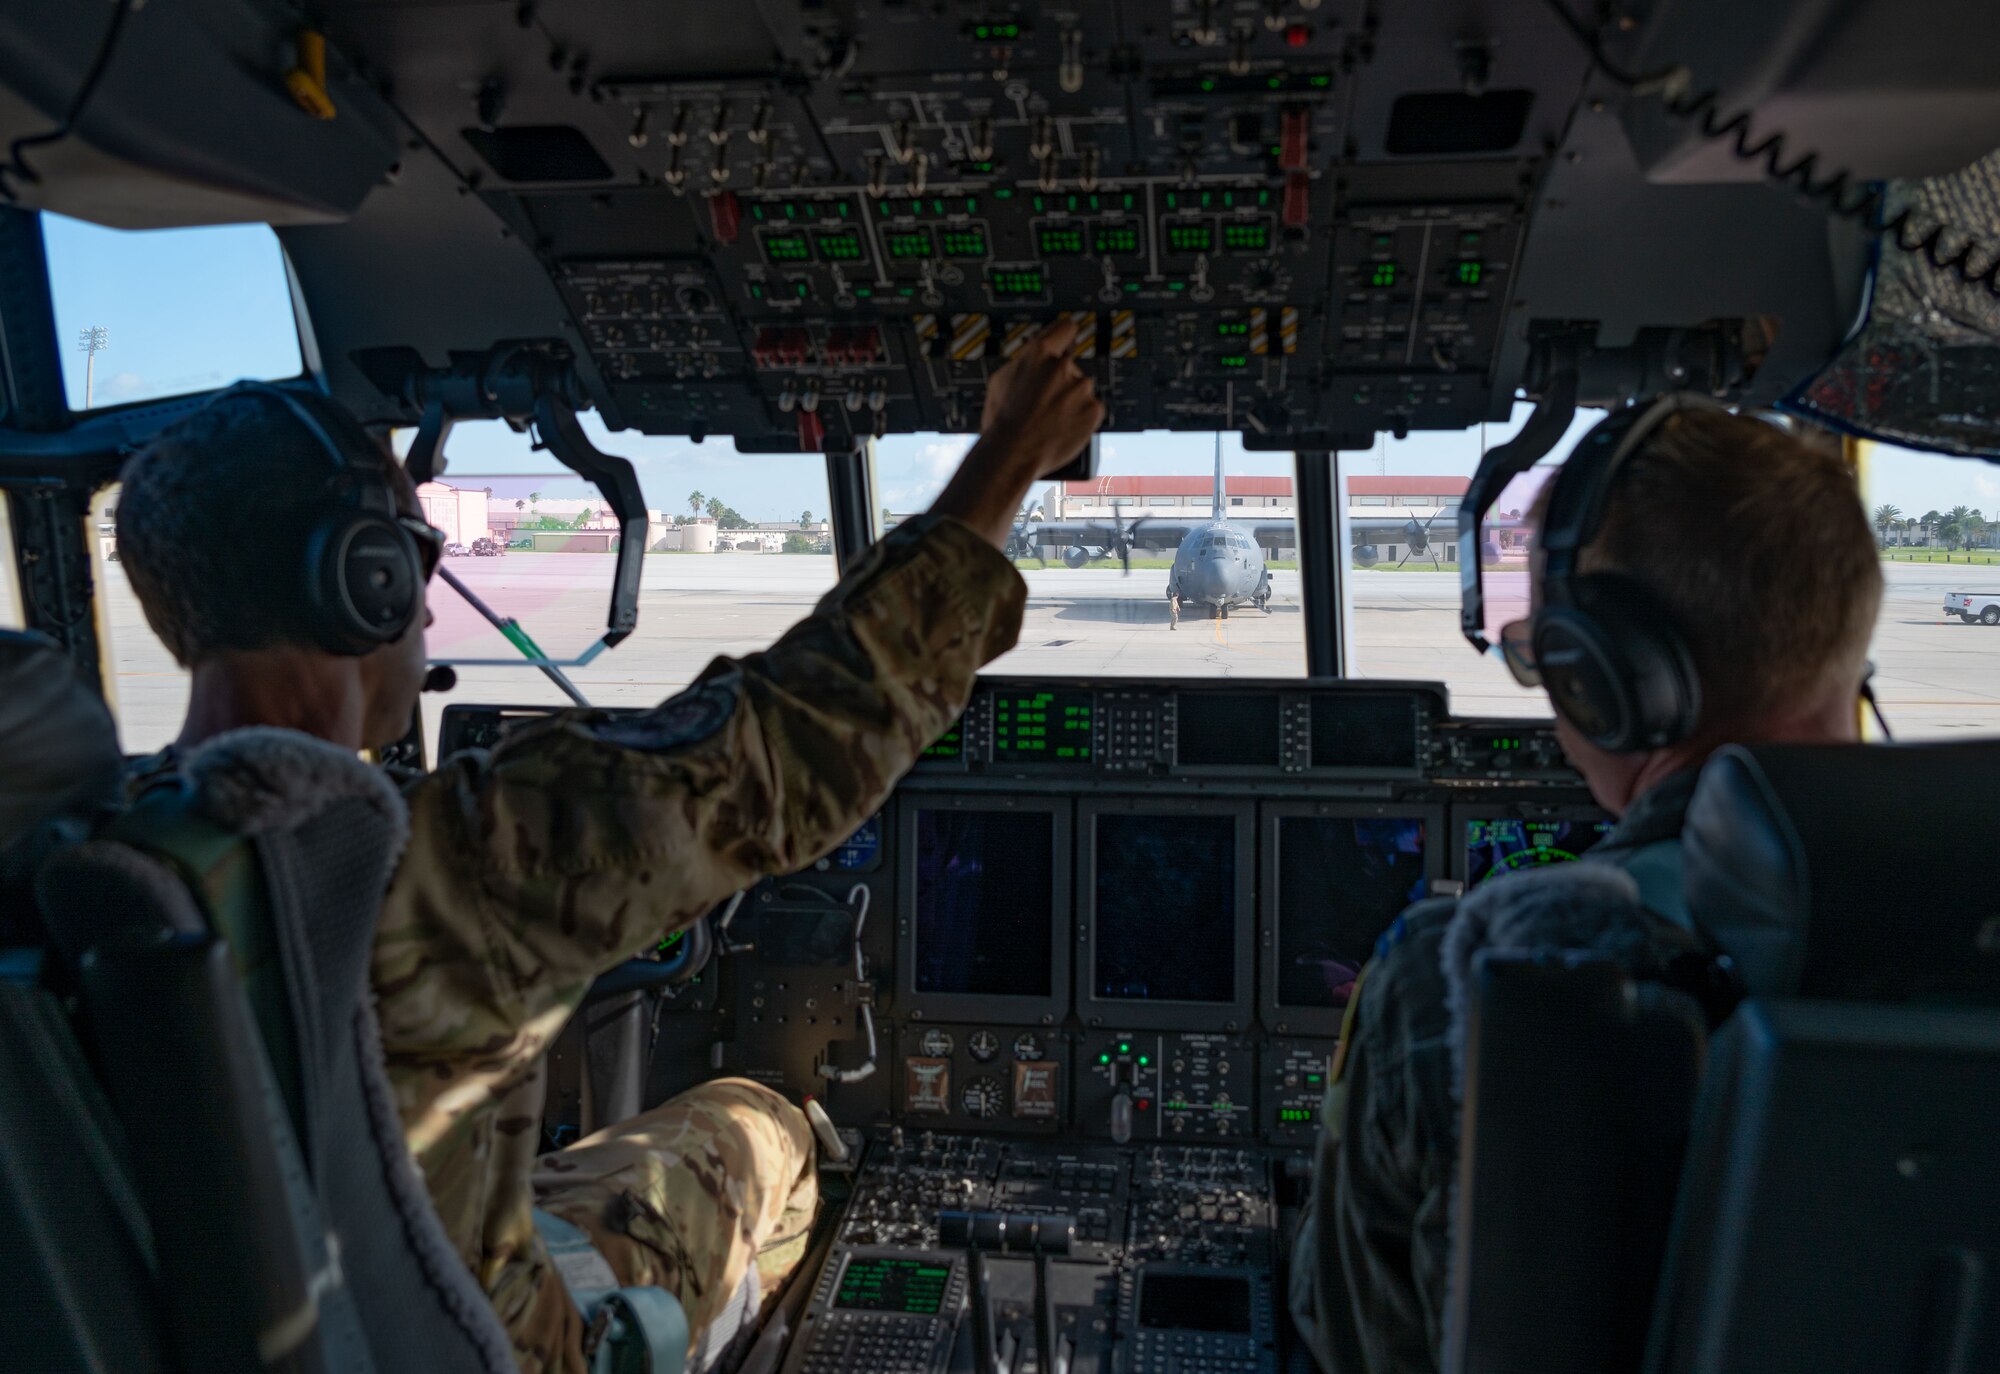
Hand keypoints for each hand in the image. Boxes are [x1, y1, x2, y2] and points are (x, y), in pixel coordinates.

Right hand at [930, 318, 1104, 550]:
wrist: (1013, 454)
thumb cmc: (1002, 420)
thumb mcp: (1001, 380)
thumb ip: (1024, 363)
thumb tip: (1034, 359)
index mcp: (1039, 353)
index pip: (1065, 329)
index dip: (1064, 336)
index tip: (1066, 341)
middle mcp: (1062, 366)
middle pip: (1070, 365)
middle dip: (1061, 379)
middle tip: (1045, 400)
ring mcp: (1081, 388)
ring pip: (1080, 389)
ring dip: (1071, 400)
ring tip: (1051, 419)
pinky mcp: (1094, 409)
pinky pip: (1091, 408)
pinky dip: (1081, 418)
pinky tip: (1062, 427)